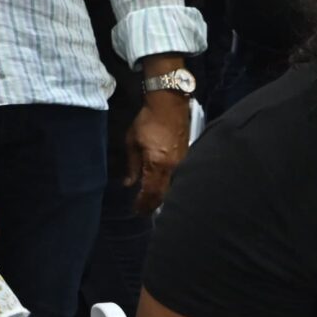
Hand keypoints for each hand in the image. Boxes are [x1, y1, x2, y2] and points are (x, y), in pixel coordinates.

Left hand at [122, 93, 190, 215]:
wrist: (169, 104)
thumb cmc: (147, 121)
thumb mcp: (132, 142)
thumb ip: (132, 165)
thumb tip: (129, 184)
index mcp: (157, 163)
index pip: (150, 191)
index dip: (143, 203)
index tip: (136, 210)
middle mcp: (172, 167)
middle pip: (163, 194)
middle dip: (152, 205)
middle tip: (143, 212)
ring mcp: (182, 163)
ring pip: (172, 188)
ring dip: (161, 198)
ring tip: (151, 204)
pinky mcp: (187, 157)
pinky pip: (178, 178)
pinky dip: (169, 187)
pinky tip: (162, 189)